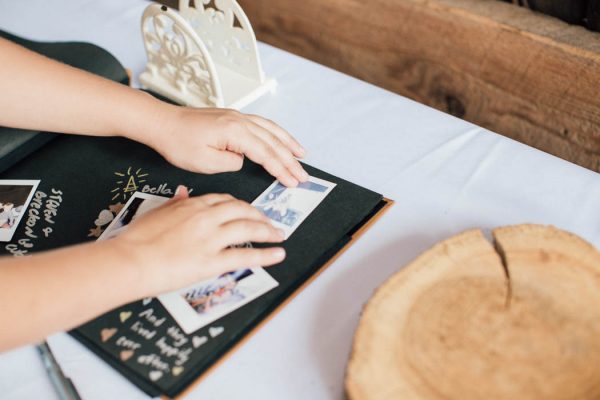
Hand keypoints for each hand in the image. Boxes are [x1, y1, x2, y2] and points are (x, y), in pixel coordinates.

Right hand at [116, 187, 285, 295]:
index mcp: (192, 205)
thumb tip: (183, 192)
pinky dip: (266, 255)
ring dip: (268, 231)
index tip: (246, 210)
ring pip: (249, 228)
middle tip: (267, 221)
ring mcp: (211, 239)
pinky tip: (278, 254)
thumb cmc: (135, 240)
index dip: (240, 206)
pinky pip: (246, 256)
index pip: (224, 200)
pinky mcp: (212, 261)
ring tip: (278, 234)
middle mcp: (206, 218)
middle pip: (242, 210)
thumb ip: (174, 203)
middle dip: (258, 215)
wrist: (128, 261)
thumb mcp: (155, 212)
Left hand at [144, 106, 307, 186]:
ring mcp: (238, 116)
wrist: (161, 122)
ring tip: (302, 155)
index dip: (281, 169)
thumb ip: (231, 163)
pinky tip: (281, 138)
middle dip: (290, 160)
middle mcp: (240, 120)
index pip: (265, 153)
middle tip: (303, 176)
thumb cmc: (178, 142)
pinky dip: (276, 132)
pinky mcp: (233, 117)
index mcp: (235, 132)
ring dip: (288, 143)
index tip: (292, 181)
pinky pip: (262, 124)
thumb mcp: (204, 162)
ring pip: (271, 130)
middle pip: (273, 142)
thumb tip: (243, 160)